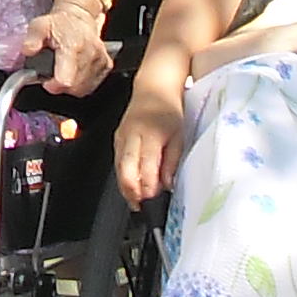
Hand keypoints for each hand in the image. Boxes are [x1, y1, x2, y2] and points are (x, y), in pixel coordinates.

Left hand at [25, 0, 117, 94]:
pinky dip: (81, 84)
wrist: (79, 18)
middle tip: (53, 72)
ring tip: (63, 70)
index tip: (47, 81)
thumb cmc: (59, 24)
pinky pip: (91, 86)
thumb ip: (32, 39)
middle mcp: (90, 53)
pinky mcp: (106, 65)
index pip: (65, 80)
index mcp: (72, 46)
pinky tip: (74, 72)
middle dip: (60, 85)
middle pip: (74, 87)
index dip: (53, 85)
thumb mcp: (39, 26)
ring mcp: (100, 60)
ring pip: (83, 89)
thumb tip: (28, 50)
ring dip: (71, 85)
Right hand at [113, 80, 186, 206]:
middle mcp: (131, 137)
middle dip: (132, 192)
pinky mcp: (116, 139)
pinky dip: (124, 176)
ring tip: (137, 201)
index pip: (145, 167)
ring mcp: (120, 138)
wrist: (153, 89)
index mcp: (149, 135)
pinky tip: (133, 185)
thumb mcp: (180, 136)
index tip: (153, 201)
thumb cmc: (169, 111)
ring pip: (118, 169)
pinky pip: (118, 162)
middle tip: (141, 207)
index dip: (148, 188)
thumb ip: (172, 161)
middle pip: (125, 171)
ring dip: (127, 187)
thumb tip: (167, 184)